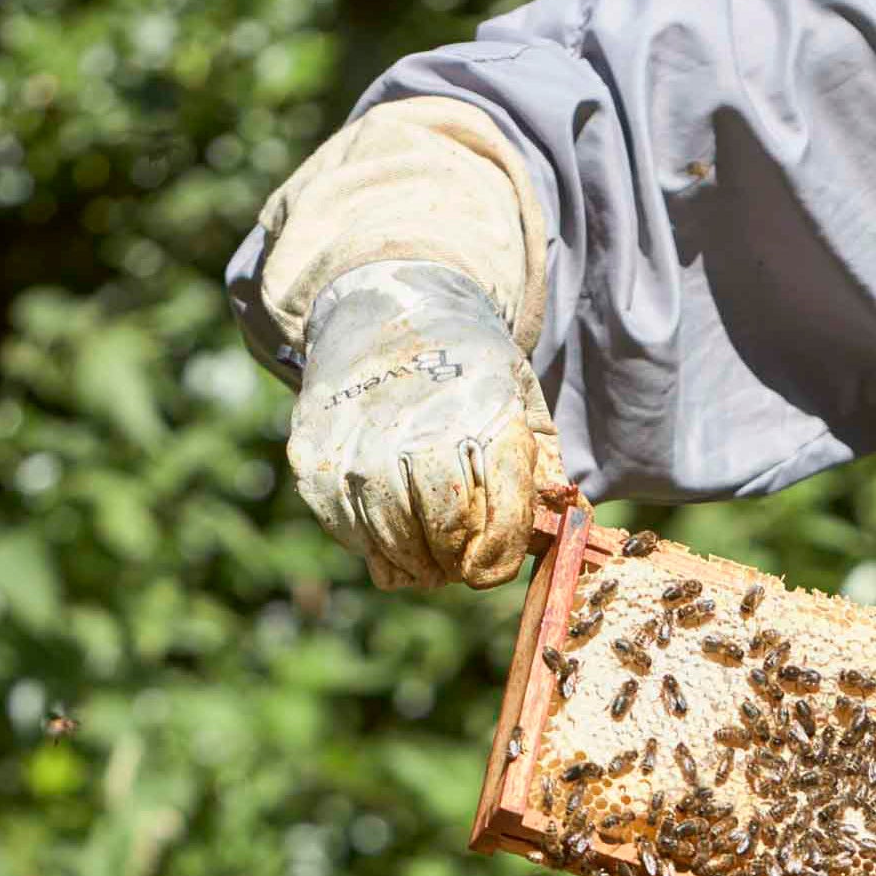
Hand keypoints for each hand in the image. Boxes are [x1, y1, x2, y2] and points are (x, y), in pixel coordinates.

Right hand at [286, 261, 567, 589]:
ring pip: (391, 540)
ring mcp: (359, 443)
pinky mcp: (315, 456)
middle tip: (456, 565)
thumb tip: (560, 531)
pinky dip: (370, 545)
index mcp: (486, 415)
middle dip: (455, 562)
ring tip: (424, 559)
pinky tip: (387, 531)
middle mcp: (420, 428)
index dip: (497, 560)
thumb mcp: (522, 397)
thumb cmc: (466, 366)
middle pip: (444, 533)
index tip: (489, 568)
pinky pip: (346, 529)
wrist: (387, 308)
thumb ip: (542, 467)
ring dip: (413, 561)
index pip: (500, 520)